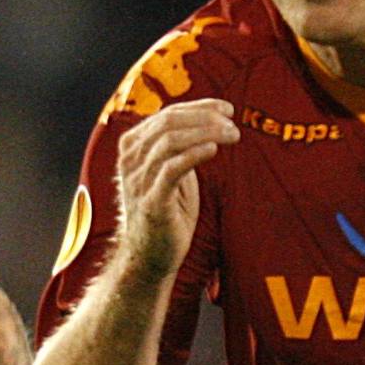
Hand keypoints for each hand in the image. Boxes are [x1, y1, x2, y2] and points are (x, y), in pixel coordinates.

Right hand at [115, 99, 238, 279]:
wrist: (151, 256)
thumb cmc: (167, 213)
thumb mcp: (174, 173)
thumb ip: (181, 148)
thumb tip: (209, 122)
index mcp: (134, 148)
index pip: (167, 114)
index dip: (200, 107)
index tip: (228, 109)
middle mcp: (131, 160)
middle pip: (168, 122)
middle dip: (205, 117)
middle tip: (233, 123)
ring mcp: (138, 181)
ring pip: (170, 141)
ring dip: (205, 133)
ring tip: (232, 135)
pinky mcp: (151, 202)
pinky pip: (171, 170)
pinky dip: (194, 154)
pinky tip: (213, 149)